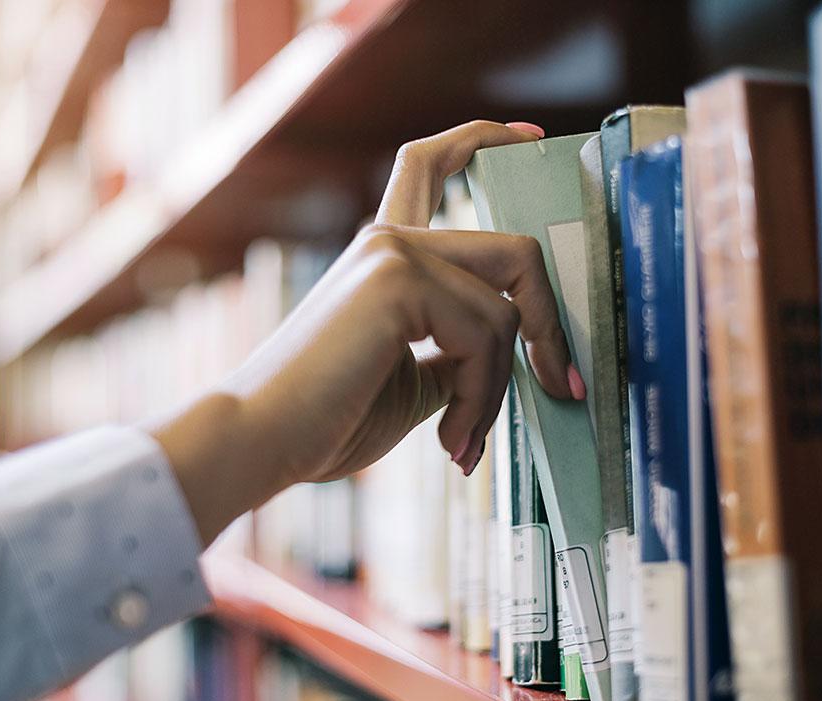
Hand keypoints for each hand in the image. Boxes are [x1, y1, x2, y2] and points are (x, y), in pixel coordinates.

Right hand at [153, 120, 577, 545]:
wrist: (261, 442)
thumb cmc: (326, 421)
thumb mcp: (414, 382)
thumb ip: (459, 354)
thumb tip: (518, 359)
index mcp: (384, 254)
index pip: (432, 163)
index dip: (486, 139)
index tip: (532, 137)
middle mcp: (389, 238)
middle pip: (514, 252)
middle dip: (550, 324)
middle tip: (560, 385)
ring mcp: (393, 252)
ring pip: (508, 309)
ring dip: (500, 390)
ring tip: (464, 441)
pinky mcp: (398, 278)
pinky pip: (487, 335)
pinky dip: (483, 397)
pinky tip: (449, 439)